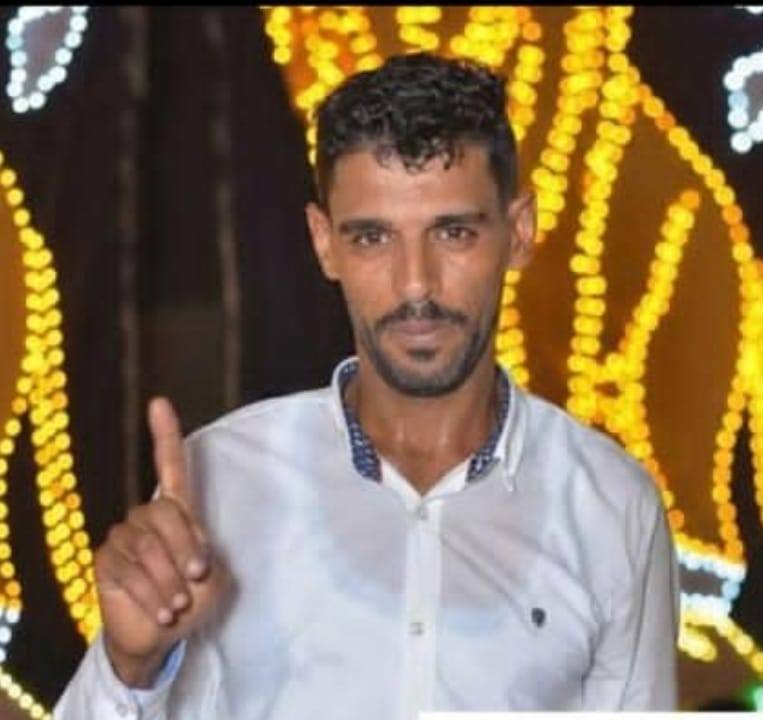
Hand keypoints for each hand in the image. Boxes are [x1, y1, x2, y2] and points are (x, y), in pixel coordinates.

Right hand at [94, 397, 227, 687]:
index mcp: (177, 511)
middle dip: (186, 549)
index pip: (171, 466)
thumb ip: (205, 558)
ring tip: (178, 605)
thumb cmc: (192, 600)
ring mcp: (123, 536)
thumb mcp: (212, 580)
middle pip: (165, 514)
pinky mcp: (105, 561)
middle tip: (196, 578)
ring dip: (170, 582)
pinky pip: (130, 573)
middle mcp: (147, 516)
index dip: (165, 435)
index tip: (159, 403)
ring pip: (149, 548)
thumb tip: (193, 556)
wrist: (159, 635)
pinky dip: (152, 597)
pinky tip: (161, 612)